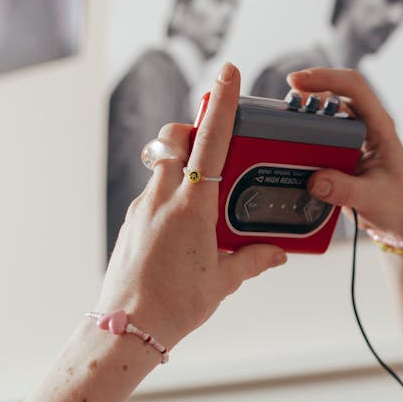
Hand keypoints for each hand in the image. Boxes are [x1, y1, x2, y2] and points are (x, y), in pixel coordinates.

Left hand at [97, 63, 286, 348]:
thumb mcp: (224, 280)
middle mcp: (162, 198)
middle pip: (175, 139)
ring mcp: (143, 208)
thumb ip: (253, 259)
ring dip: (186, 163)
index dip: (221, 104)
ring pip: (164, 165)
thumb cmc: (175, 305)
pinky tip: (191, 228)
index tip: (228, 71)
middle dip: (196, 128)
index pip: (210, 141)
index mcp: (192, 207)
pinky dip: (175, 195)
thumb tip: (276, 252)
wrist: (126, 331)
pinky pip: (156, 194)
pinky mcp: (133, 223)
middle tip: (220, 141)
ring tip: (211, 195)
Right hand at [290, 68, 402, 241]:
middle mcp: (365, 126)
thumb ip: (345, 190)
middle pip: (333, 95)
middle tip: (282, 106)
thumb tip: (314, 180)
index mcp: (380, 127)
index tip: (297, 82)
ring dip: (301, 116)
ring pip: (322, 115)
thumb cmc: (399, 203)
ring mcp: (350, 138)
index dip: (326, 78)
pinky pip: (316, 138)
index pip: (355, 89)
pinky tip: (285, 146)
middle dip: (306, 93)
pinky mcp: (339, 153)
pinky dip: (300, 138)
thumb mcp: (374, 198)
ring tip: (278, 125)